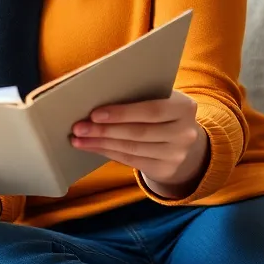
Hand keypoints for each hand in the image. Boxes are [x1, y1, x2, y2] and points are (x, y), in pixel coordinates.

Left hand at [69, 90, 208, 197]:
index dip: (121, 114)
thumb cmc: (160, 109)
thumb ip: (137, 95)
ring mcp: (177, 154)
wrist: (181, 137)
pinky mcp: (166, 169)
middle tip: (78, 128)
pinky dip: (108, 153)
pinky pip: (131, 161)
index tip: (94, 114)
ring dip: (101, 144)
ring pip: (132, 149)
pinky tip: (92, 147)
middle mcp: (185, 133)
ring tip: (78, 140)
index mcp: (184, 107)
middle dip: (104, 131)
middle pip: (138, 133)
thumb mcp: (158, 97)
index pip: (150, 111)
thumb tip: (95, 95)